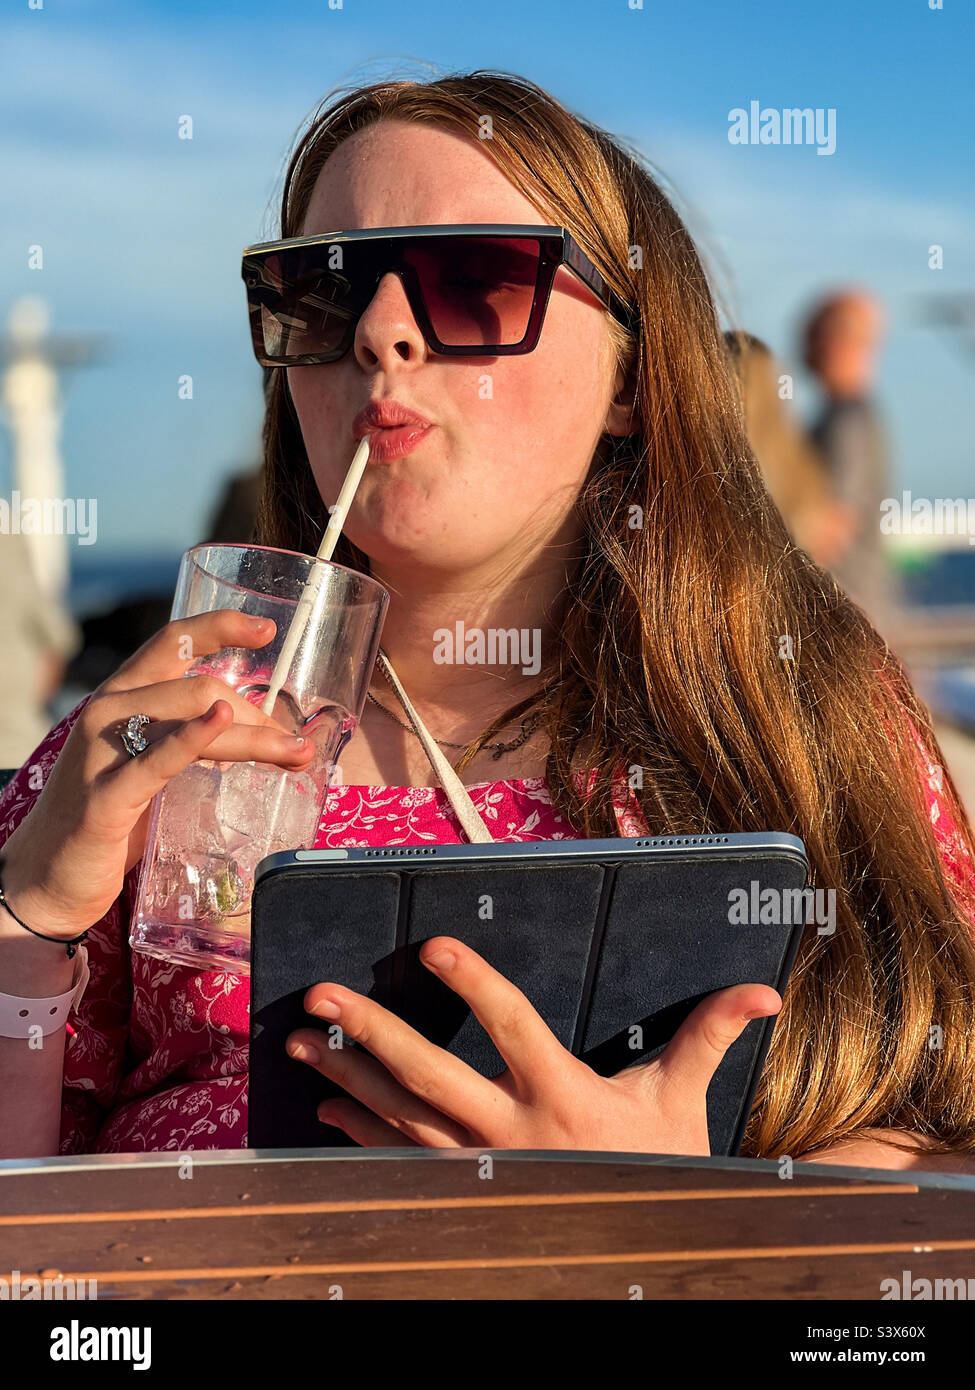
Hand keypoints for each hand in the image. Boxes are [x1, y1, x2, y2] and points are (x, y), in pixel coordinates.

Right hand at [1, 609, 315, 938]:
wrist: (47, 878)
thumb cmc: (108, 820)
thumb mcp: (148, 765)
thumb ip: (187, 741)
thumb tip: (259, 733)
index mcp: (120, 696)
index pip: (172, 642)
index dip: (221, 627)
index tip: (266, 629)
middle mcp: (107, 710)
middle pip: (201, 686)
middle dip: (260, 714)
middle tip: (295, 747)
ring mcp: (102, 749)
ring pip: (194, 714)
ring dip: (257, 735)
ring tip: (295, 754)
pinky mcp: (106, 795)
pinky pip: (160, 758)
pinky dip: (196, 737)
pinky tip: (224, 722)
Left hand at [286, 937, 781, 1152]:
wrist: (639, 1249)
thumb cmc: (658, 1165)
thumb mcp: (680, 1101)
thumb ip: (709, 1036)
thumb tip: (763, 992)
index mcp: (563, 1098)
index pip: (514, 1027)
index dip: (475, 984)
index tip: (434, 947)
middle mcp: (511, 1134)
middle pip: (430, 1075)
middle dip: (372, 1032)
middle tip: (322, 995)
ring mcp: (478, 1167)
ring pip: (399, 1117)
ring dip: (347, 1076)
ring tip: (300, 1042)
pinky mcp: (461, 1189)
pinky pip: (398, 1160)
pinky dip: (358, 1131)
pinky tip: (327, 1103)